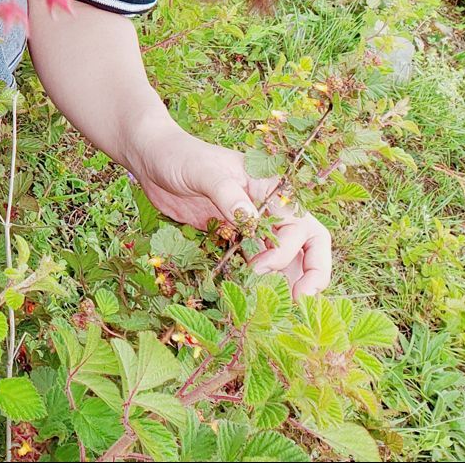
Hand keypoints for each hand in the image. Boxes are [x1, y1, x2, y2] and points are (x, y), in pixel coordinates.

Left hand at [125, 122, 332, 297]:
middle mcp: (271, 208)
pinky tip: (249, 297)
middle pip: (308, 245)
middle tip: (298, 303)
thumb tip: (251, 219)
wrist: (153, 160)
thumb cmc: (181, 156)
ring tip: (275, 308)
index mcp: (273, 188)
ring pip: (286, 258)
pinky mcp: (235, 237)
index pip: (303, 226)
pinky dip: (257, 280)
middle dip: (311, 275)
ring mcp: (254, 225)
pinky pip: (256, 261)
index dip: (287, 252)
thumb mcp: (204, 170)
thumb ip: (226, 193)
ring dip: (285, 282)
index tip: (259, 267)